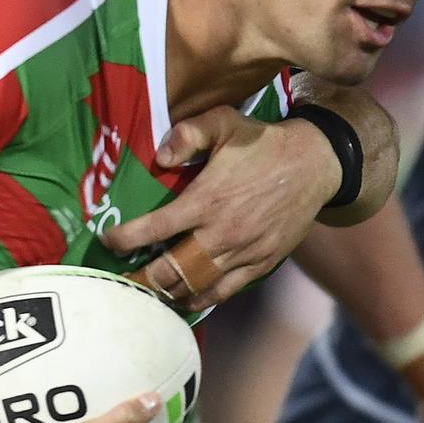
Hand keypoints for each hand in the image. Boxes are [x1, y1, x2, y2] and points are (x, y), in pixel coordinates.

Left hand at [102, 106, 339, 311]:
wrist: (315, 163)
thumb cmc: (262, 141)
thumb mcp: (224, 122)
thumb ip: (188, 134)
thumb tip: (159, 157)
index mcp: (208, 199)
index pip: (156, 228)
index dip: (126, 239)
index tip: (108, 242)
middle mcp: (223, 232)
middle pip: (172, 269)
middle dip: (143, 277)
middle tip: (122, 279)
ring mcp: (243, 252)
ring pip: (197, 286)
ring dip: (169, 293)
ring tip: (147, 294)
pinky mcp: (262, 262)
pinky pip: (226, 291)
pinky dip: (202, 298)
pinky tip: (186, 300)